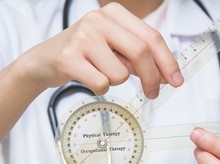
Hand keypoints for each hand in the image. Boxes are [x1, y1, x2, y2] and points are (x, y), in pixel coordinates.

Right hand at [17, 3, 182, 97]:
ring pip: (121, 73)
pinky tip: (87, 78)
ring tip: (99, 73)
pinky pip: (102, 84)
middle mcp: (99, 20)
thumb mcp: (113, 48)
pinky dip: (100, 89)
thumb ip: (138, 57)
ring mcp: (83, 37)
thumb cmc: (84, 54)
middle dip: (152, 79)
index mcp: (114, 13)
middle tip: (153, 94)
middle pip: (141, 52)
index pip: (152, 37)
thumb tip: (166, 75)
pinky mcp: (70, 58)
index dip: (168, 61)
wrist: (44, 60)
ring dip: (116, 81)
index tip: (176, 81)